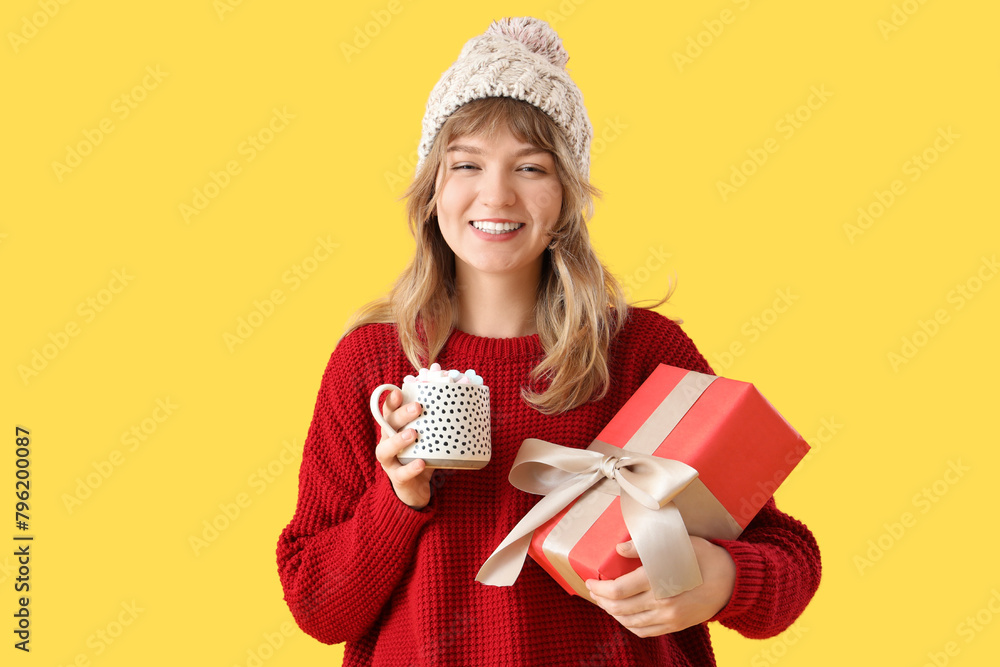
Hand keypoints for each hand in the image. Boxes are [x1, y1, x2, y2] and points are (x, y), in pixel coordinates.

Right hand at [374, 388, 433, 509]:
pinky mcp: (397, 479)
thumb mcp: (429, 437)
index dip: (392, 401)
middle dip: (400, 414)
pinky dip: (410, 468)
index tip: (400, 392)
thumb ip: (438, 420)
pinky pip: (401, 474)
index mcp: (394, 429)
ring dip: (398, 440)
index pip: (389, 411)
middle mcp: (388, 443)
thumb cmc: (423, 455)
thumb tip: (461, 393)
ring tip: (413, 433)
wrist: (417, 488)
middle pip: (387, 425)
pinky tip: (421, 463)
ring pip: (385, 449)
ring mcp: (390, 462)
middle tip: (417, 407)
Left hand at [585, 536, 735, 636]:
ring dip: (612, 613)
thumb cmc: (703, 556)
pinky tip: (623, 615)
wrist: (732, 580)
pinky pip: (644, 631)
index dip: (598, 588)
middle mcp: (662, 602)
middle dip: (600, 600)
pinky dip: (628, 625)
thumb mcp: (676, 543)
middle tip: (593, 590)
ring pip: (629, 622)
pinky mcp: (675, 625)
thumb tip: (618, 549)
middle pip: (619, 608)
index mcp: (659, 579)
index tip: (590, 581)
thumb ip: (644, 547)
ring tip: (604, 602)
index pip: (617, 590)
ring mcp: (669, 617)